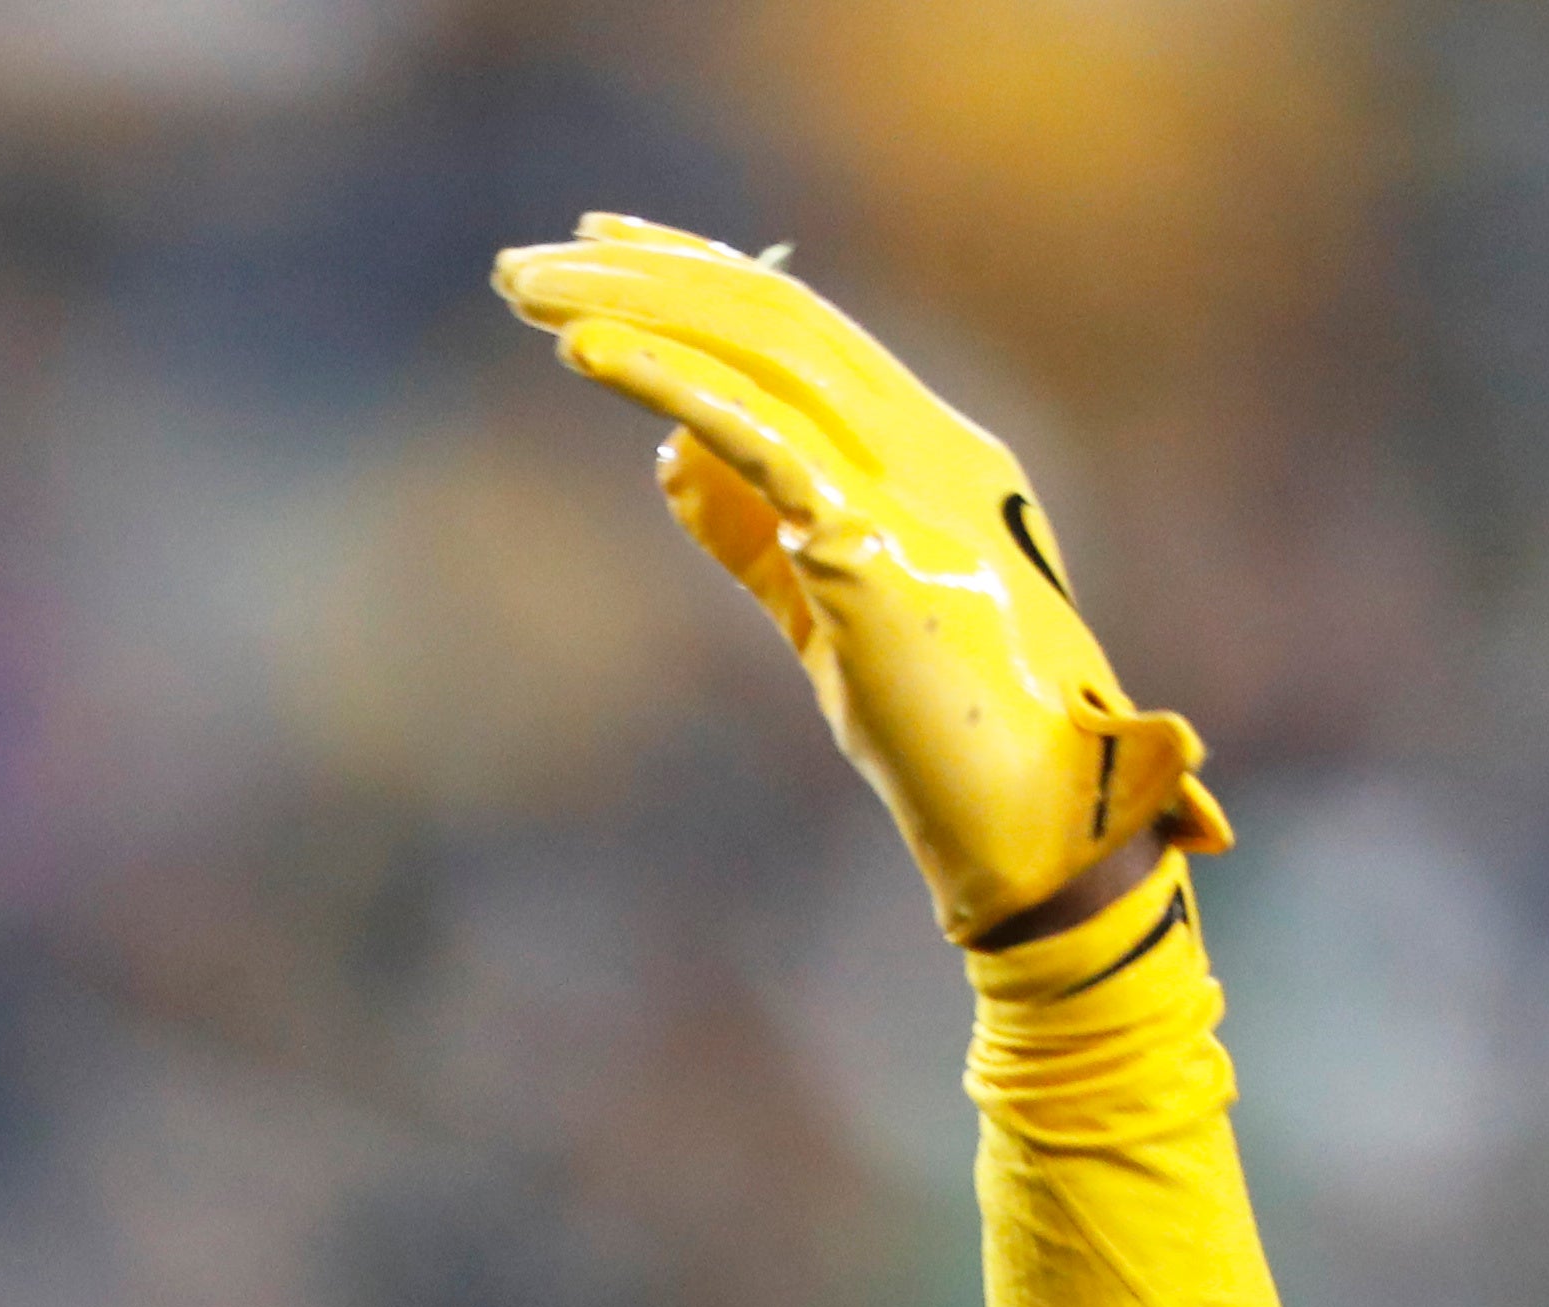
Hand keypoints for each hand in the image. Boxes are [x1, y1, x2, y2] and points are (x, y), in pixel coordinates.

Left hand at [494, 215, 1225, 942]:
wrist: (1027, 819)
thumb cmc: (936, 728)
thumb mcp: (830, 609)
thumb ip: (756, 531)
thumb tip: (667, 458)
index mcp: (931, 449)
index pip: (799, 324)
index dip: (696, 272)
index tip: (598, 245)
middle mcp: (927, 443)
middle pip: (769, 313)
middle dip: (641, 273)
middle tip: (520, 262)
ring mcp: (907, 486)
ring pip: (756, 349)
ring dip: (633, 306)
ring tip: (525, 288)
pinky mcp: (870, 544)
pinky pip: (757, 436)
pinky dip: (666, 382)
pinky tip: (584, 353)